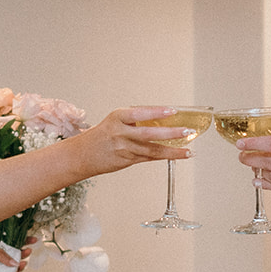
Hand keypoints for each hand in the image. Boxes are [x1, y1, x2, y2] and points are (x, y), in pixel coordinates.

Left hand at [0, 241, 29, 271]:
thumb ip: (2, 255)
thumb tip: (15, 263)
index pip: (14, 242)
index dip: (25, 241)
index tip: (34, 239)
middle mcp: (0, 255)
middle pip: (17, 255)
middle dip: (24, 253)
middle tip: (27, 252)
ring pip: (14, 267)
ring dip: (21, 266)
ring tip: (21, 265)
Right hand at [74, 106, 195, 173]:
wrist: (82, 155)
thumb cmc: (100, 136)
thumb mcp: (115, 121)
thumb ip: (135, 119)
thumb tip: (162, 117)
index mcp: (117, 118)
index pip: (140, 113)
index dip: (157, 112)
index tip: (173, 110)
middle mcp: (121, 133)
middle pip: (149, 133)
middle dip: (170, 133)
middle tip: (187, 131)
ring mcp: (124, 148)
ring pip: (152, 150)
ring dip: (172, 150)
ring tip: (188, 150)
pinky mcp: (127, 160)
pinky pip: (149, 158)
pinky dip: (165, 156)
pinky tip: (177, 155)